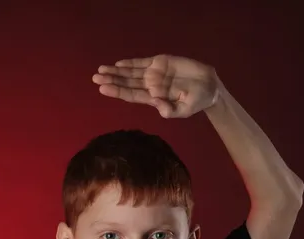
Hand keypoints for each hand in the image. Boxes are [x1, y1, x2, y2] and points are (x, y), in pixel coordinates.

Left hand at [91, 53, 222, 118]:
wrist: (209, 86)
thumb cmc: (196, 101)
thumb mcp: (184, 110)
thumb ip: (170, 110)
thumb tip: (156, 104)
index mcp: (154, 99)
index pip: (131, 95)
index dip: (117, 91)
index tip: (104, 89)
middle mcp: (150, 86)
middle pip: (127, 83)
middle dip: (111, 81)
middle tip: (95, 78)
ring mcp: (154, 74)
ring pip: (131, 73)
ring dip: (116, 72)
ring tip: (100, 71)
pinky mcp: (160, 62)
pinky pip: (142, 63)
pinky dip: (130, 63)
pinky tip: (118, 64)